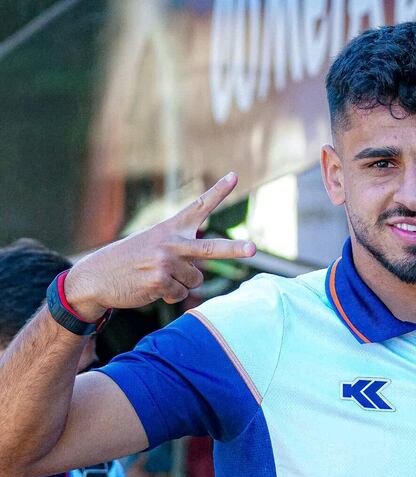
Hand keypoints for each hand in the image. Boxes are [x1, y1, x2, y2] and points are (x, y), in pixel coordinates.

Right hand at [65, 172, 256, 319]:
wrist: (97, 276)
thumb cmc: (129, 262)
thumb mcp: (153, 247)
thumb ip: (181, 254)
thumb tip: (200, 277)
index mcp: (170, 229)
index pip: (198, 207)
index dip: (218, 192)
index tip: (234, 176)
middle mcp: (171, 242)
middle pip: (210, 248)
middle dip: (234, 249)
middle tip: (254, 249)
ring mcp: (165, 262)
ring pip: (195, 280)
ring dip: (180, 284)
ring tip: (157, 277)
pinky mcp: (160, 280)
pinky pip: (180, 294)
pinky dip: (168, 295)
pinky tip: (151, 288)